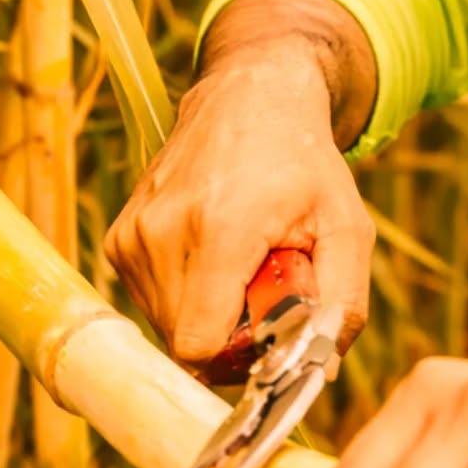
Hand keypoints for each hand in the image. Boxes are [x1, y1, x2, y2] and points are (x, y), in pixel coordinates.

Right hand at [105, 43, 373, 363]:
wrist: (250, 97)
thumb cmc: (304, 163)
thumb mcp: (347, 224)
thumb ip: (345, 300)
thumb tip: (324, 369)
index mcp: (220, 230)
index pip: (199, 344)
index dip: (239, 357)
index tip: (271, 331)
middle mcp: (163, 232)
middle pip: (184, 342)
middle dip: (230, 334)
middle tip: (266, 288)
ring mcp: (133, 235)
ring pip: (164, 325)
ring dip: (208, 313)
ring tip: (243, 264)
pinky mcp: (120, 238)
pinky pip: (151, 300)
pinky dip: (186, 293)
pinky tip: (216, 255)